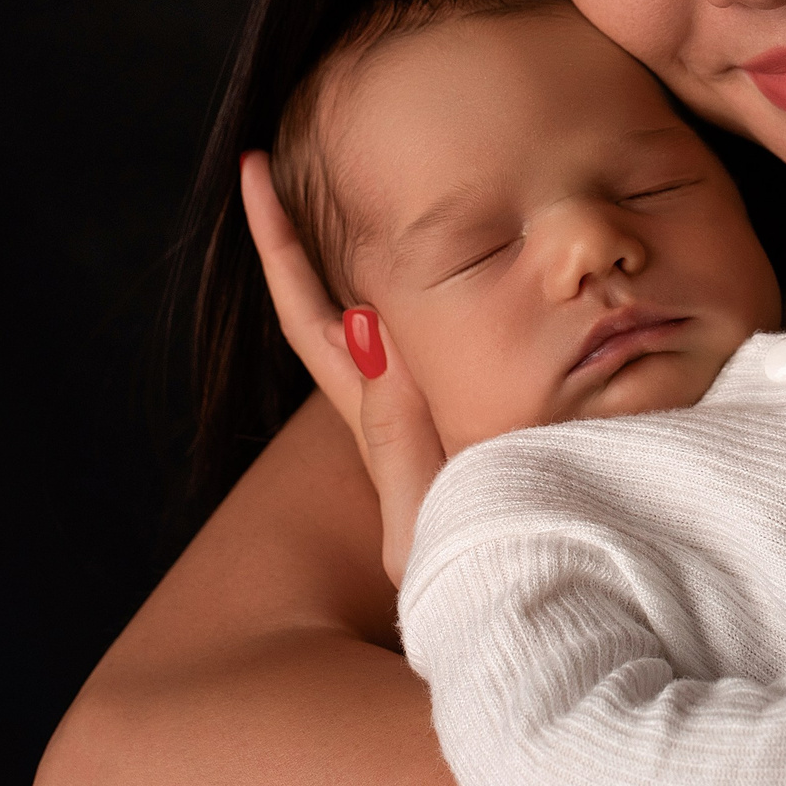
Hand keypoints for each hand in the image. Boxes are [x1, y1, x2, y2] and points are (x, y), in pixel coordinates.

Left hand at [240, 149, 444, 584]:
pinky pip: (446, 335)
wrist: (530, 639)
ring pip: (386, 314)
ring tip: (367, 175)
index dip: (279, 243)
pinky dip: (442, 284)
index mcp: (378, 416)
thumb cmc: (480, 593)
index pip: (311, 311)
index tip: (255, 168)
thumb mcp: (425, 518)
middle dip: (309, 227)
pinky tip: (468, 249)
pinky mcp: (477, 423)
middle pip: (333, 300)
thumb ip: (398, 433)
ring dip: (367, 249)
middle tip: (300, 146)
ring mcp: (430, 417)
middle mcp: (396, 408)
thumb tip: (365, 317)